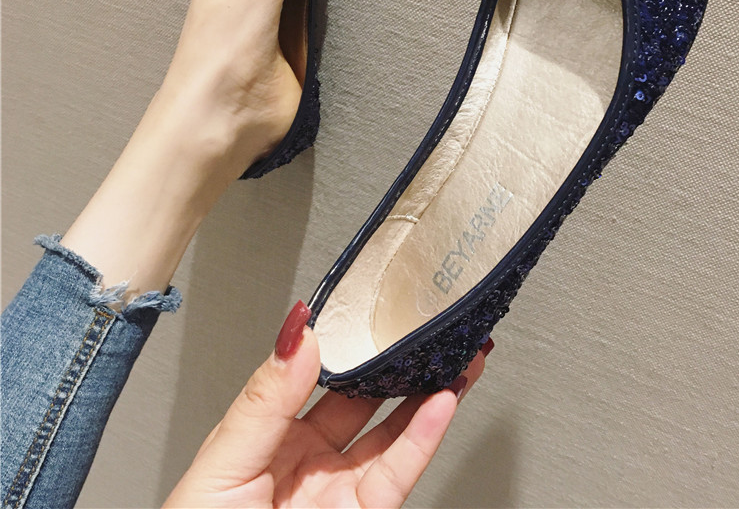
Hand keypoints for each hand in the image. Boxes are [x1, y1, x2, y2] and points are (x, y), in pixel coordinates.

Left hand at [165, 301, 487, 507]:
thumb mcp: (223, 463)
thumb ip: (265, 400)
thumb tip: (297, 335)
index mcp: (270, 434)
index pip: (316, 376)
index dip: (348, 344)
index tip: (371, 310)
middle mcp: (309, 459)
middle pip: (365, 401)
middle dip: (399, 364)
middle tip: (425, 328)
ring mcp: (337, 490)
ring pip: (393, 434)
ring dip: (428, 394)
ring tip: (453, 357)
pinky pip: (399, 473)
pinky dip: (425, 437)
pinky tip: (442, 403)